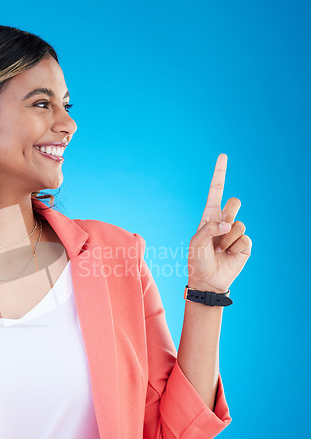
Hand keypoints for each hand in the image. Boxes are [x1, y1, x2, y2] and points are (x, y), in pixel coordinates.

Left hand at [187, 154, 251, 292]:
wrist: (207, 280)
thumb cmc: (197, 260)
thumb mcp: (196, 242)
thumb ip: (209, 228)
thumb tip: (228, 223)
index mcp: (209, 216)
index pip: (216, 191)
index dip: (220, 173)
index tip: (223, 155)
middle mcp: (223, 221)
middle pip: (235, 202)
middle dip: (229, 212)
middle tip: (220, 229)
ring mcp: (235, 232)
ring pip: (238, 223)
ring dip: (226, 238)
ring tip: (219, 249)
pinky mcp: (245, 244)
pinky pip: (244, 238)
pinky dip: (234, 248)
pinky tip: (228, 255)